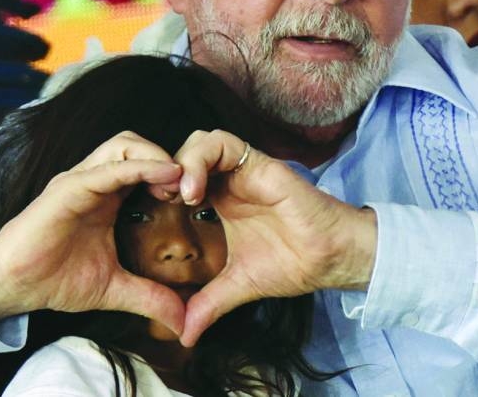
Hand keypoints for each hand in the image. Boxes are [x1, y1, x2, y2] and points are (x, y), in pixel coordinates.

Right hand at [0, 131, 186, 334]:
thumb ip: (149, 297)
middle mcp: (96, 181)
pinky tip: (164, 175)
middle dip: (168, 156)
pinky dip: (139, 166)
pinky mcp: (69, 187)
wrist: (11, 285)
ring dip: (157, 155)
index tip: (195, 198)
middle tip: (190, 187)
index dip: (173, 174)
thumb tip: (183, 322)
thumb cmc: (54, 279)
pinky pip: (108, 168)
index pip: (145, 166)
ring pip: (124, 144)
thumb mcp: (114, 289)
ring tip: (179, 180)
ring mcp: (81, 180)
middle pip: (137, 145)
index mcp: (108, 197)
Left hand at [174, 130, 378, 345]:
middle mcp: (228, 180)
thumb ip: (208, 304)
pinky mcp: (258, 162)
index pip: (179, 178)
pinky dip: (200, 160)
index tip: (149, 213)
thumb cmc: (291, 264)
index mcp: (220, 201)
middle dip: (163, 172)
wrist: (327, 258)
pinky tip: (195, 192)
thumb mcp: (238, 285)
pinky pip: (222, 142)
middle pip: (183, 154)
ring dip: (181, 164)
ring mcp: (242, 169)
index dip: (159, 187)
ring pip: (199, 142)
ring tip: (178, 197)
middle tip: (157, 200)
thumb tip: (184, 335)